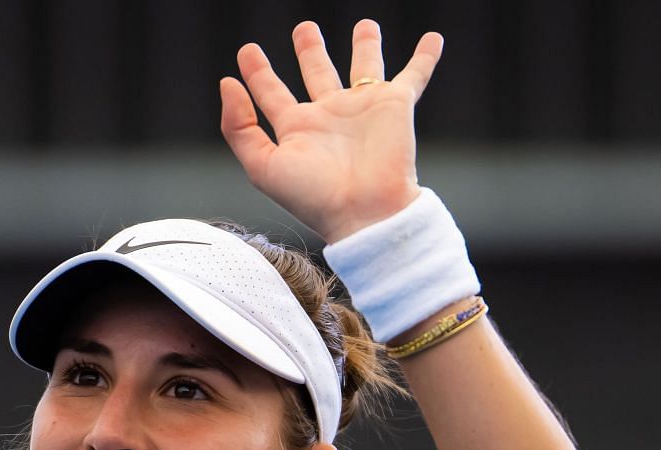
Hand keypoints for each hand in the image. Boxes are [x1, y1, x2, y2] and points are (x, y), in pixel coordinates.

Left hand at [219, 19, 443, 243]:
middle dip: (310, 50)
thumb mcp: (262, 167)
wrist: (366, 214)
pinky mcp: (396, 106)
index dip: (257, 72)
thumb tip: (227, 83)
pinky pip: (415, 75)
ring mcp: (364, 109)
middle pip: (318, 73)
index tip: (247, 51)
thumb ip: (238, 127)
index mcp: (298, 129)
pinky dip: (425, 58)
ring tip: (365, 24)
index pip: (273, 93)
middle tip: (305, 28)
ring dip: (366, 45)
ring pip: (365, 67)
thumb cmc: (314, 199)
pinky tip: (433, 38)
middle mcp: (330, 116)